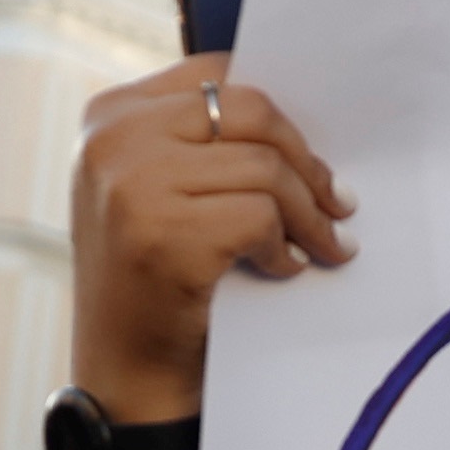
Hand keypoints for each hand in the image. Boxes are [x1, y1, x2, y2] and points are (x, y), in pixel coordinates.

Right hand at [70, 57, 355, 413]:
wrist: (124, 374)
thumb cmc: (152, 281)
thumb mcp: (151, 191)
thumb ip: (197, 146)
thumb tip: (296, 124)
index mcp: (110, 115)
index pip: (216, 75)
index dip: (275, 113)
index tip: (307, 153)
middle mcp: (114, 139)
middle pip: (252, 112)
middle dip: (307, 161)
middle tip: (339, 202)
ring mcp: (133, 184)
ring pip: (266, 169)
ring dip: (310, 214)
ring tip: (325, 244)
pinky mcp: (163, 232)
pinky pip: (261, 217)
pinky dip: (285, 247)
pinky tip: (283, 268)